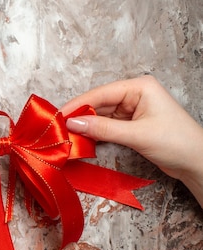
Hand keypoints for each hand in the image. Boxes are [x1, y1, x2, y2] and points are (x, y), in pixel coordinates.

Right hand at [61, 75, 202, 205]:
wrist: (196, 163)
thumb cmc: (177, 143)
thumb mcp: (137, 135)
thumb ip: (103, 129)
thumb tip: (73, 124)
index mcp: (140, 87)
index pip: (101, 93)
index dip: (78, 104)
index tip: (59, 116)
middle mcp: (135, 95)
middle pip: (99, 103)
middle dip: (80, 116)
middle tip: (59, 128)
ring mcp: (133, 110)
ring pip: (101, 115)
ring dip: (86, 126)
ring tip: (67, 135)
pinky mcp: (131, 124)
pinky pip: (107, 126)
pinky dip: (95, 133)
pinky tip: (83, 139)